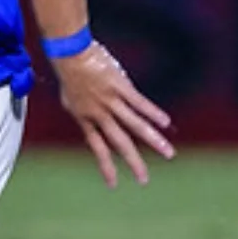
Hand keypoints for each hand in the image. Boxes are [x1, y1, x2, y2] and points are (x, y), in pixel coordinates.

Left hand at [51, 42, 174, 187]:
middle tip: (144, 180)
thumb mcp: (70, 98)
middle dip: (134, 162)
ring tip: (168, 153)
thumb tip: (88, 118)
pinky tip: (166, 123)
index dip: (105, 166)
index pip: (97, 147)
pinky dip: (153, 113)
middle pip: (119, 142)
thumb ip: (82, 111)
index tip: (113, 185)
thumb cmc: (70, 73)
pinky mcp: (120, 86)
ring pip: (135, 125)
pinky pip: (139, 103)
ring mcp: (110, 101)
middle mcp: (99, 114)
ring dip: (153, 141)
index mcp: (85, 118)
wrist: (69, 53)